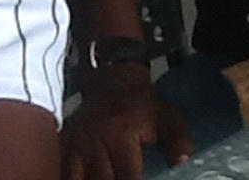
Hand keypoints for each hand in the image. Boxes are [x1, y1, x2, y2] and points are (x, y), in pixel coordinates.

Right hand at [62, 63, 191, 178]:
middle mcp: (94, 141)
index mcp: (120, 134)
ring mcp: (76, 144)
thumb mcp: (166, 115)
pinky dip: (76, 177)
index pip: (128, 179)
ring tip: (109, 176)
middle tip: (125, 176)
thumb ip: (178, 139)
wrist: (110, 78)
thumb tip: (182, 162)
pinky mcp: (66, 145)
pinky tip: (89, 176)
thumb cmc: (140, 102)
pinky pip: (67, 172)